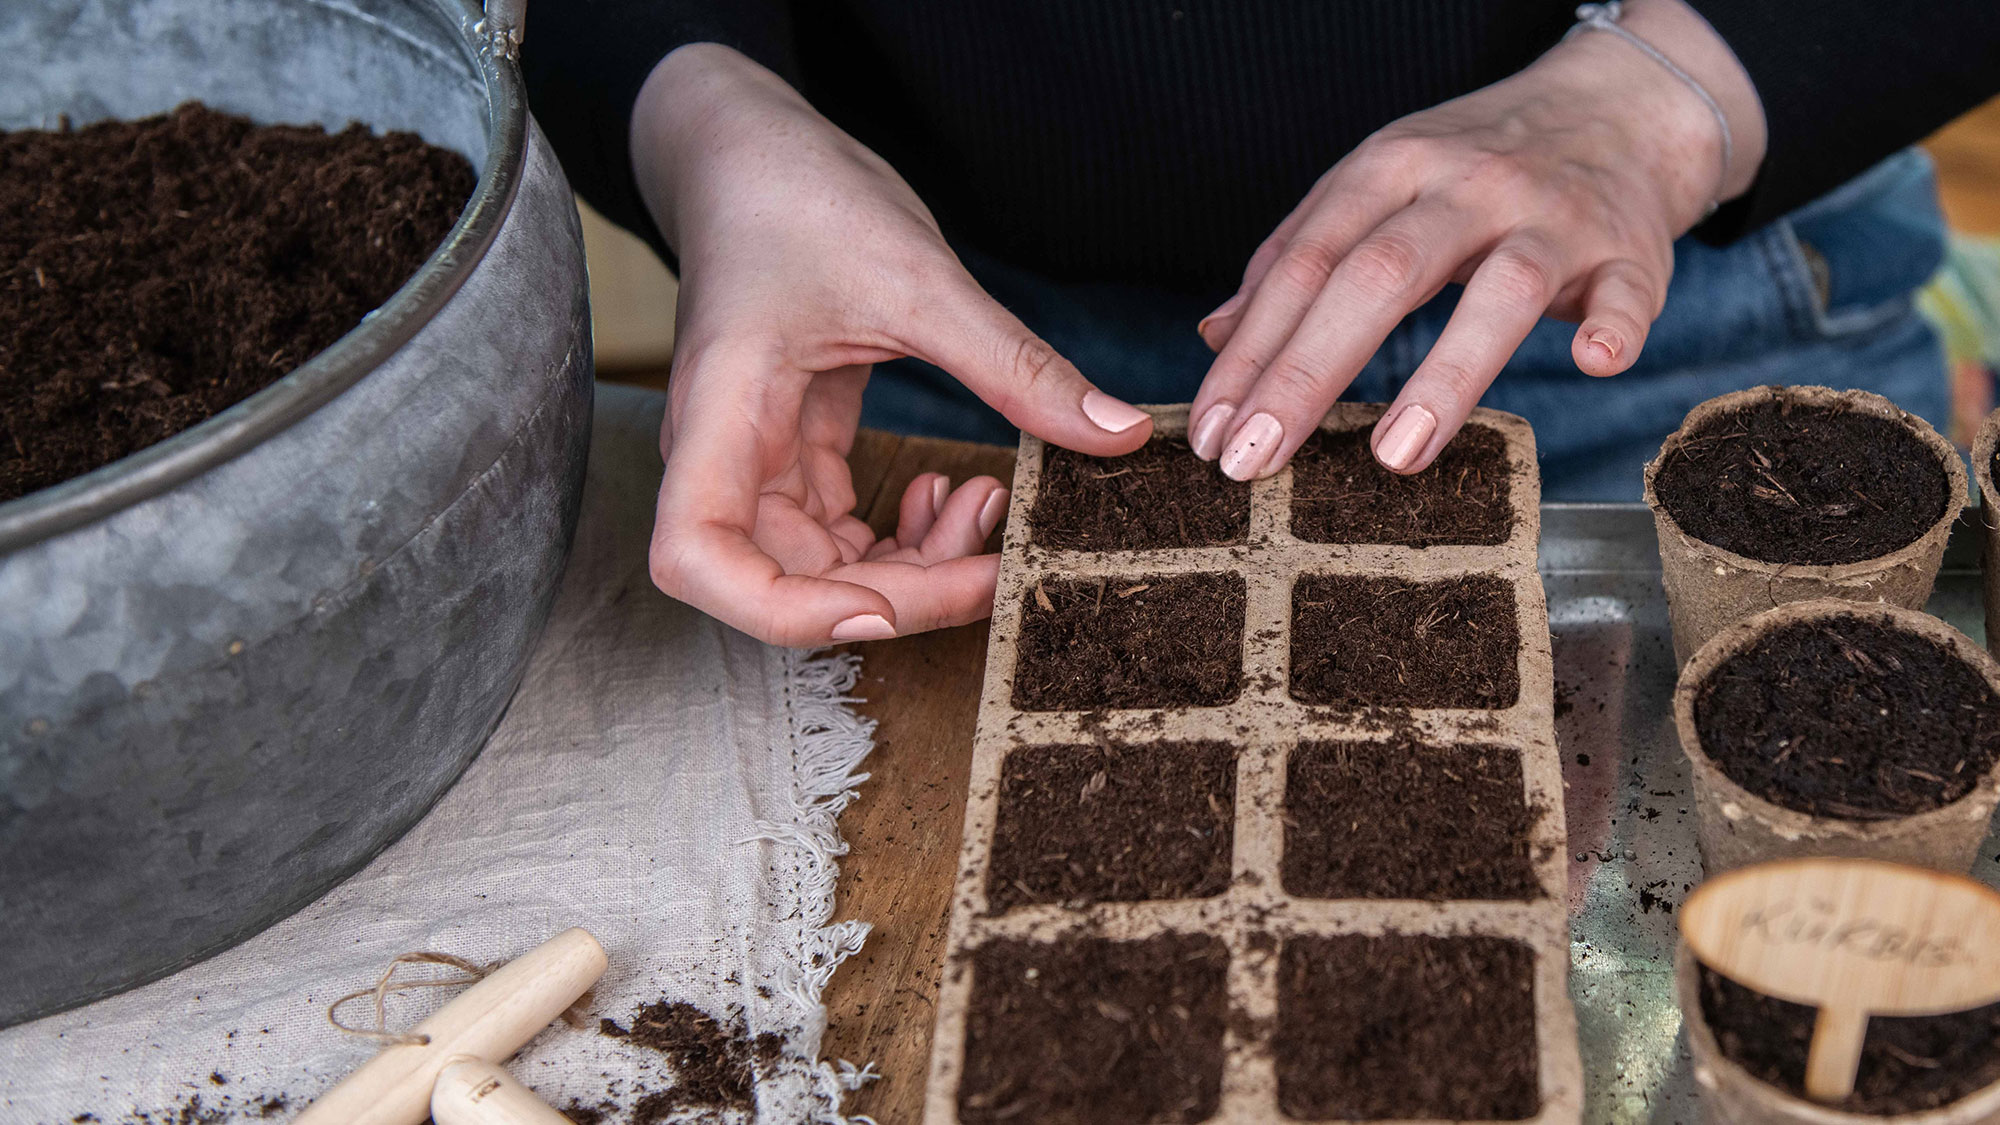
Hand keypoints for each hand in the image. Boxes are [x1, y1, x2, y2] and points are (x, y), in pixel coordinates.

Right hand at [631, 45, 1152, 645]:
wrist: (750, 150)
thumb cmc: (797, 195)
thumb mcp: (919, 278)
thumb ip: (1014, 367)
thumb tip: (1119, 434)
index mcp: (717, 414)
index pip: (696, 560)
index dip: (783, 611)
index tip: (880, 605)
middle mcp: (722, 456)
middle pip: (784, 584)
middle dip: (897, 594)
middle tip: (997, 566)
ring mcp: (755, 460)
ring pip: (823, 570)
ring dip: (912, 570)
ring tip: (990, 507)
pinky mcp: (792, 451)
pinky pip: (843, 532)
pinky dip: (907, 537)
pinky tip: (954, 496)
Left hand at [1189, 0, 1765, 478]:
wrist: (1615, 108)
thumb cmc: (1473, 169)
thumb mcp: (1376, 187)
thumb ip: (1297, 257)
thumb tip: (1215, 336)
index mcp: (1389, 168)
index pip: (1305, 263)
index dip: (1252, 351)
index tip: (1212, 431)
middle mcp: (1466, 186)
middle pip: (1377, 275)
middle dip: (1307, 372)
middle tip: (1256, 457)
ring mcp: (1552, 216)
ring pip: (1498, 289)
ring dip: (1447, 373)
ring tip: (1394, 455)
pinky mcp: (1629, 249)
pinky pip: (1627, 291)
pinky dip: (1614, 326)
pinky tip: (1590, 363)